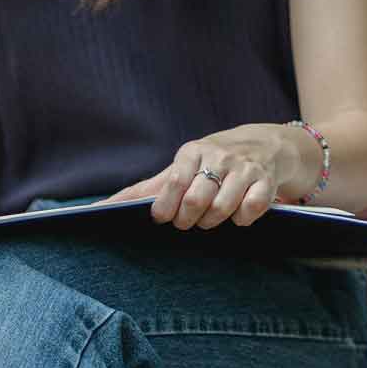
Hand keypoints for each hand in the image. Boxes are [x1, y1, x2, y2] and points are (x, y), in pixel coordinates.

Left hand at [103, 125, 301, 229]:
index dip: (165, 206)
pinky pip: (251, 209)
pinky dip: (242, 220)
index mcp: (191, 153)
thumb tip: (100, 208)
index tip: (162, 218)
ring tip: (210, 218)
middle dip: (188, 219)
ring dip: (212, 221)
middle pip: (196, 200)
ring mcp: (244, 169)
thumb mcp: (178, 169)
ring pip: (222, 207)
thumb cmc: (209, 163)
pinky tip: (237, 215)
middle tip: (187, 221)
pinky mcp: (266, 182)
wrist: (264, 146)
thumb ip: (143, 190)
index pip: (173, 182)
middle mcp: (219, 157)